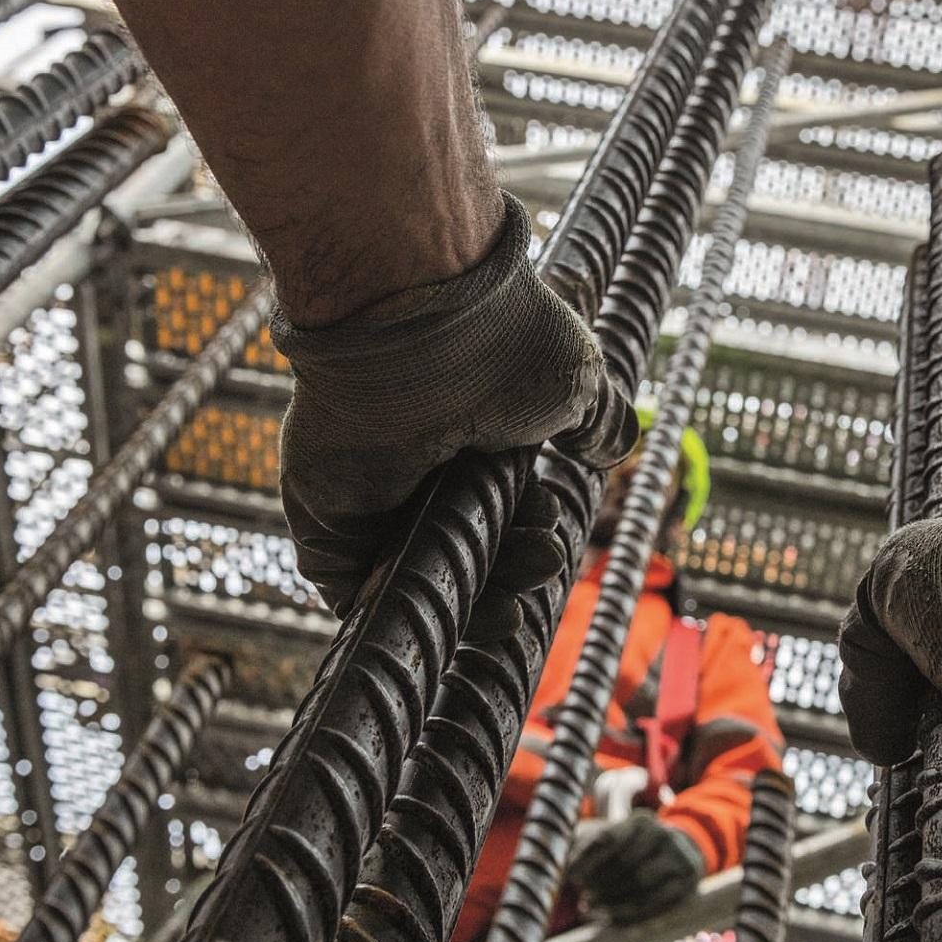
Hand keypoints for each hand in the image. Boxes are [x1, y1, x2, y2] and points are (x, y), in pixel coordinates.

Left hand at [276, 193, 635, 621]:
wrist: (419, 322)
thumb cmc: (502, 344)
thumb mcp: (577, 382)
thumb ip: (595, 422)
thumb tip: (614, 448)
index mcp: (471, 431)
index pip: (499, 505)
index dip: (529, 532)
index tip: (553, 536)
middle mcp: (421, 461)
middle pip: (466, 544)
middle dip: (509, 568)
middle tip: (539, 562)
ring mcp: (370, 492)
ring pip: (420, 572)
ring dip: (469, 600)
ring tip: (507, 602)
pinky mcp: (326, 519)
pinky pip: (355, 588)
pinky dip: (396, 613)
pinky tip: (446, 619)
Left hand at [567, 812, 704, 924]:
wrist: (678, 855)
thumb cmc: (630, 850)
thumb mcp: (610, 839)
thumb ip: (583, 845)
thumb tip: (557, 861)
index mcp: (640, 821)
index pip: (608, 838)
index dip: (586, 858)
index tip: (569, 876)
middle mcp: (663, 835)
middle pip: (624, 862)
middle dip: (599, 882)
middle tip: (581, 897)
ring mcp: (679, 859)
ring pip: (640, 884)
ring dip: (611, 900)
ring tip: (589, 909)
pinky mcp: (686, 885)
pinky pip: (655, 904)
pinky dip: (628, 914)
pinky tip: (608, 918)